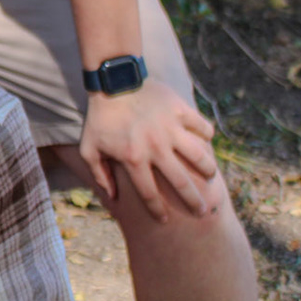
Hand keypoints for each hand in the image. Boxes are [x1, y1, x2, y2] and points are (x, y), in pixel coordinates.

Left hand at [79, 80, 222, 221]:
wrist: (114, 80)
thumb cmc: (100, 117)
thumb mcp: (89, 147)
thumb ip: (99, 174)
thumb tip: (112, 197)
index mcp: (134, 158)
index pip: (149, 194)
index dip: (158, 211)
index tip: (165, 220)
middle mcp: (156, 147)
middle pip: (181, 182)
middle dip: (194, 201)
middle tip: (203, 212)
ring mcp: (171, 129)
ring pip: (199, 156)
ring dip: (208, 170)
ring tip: (210, 178)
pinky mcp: (181, 111)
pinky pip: (202, 127)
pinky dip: (206, 135)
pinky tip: (206, 142)